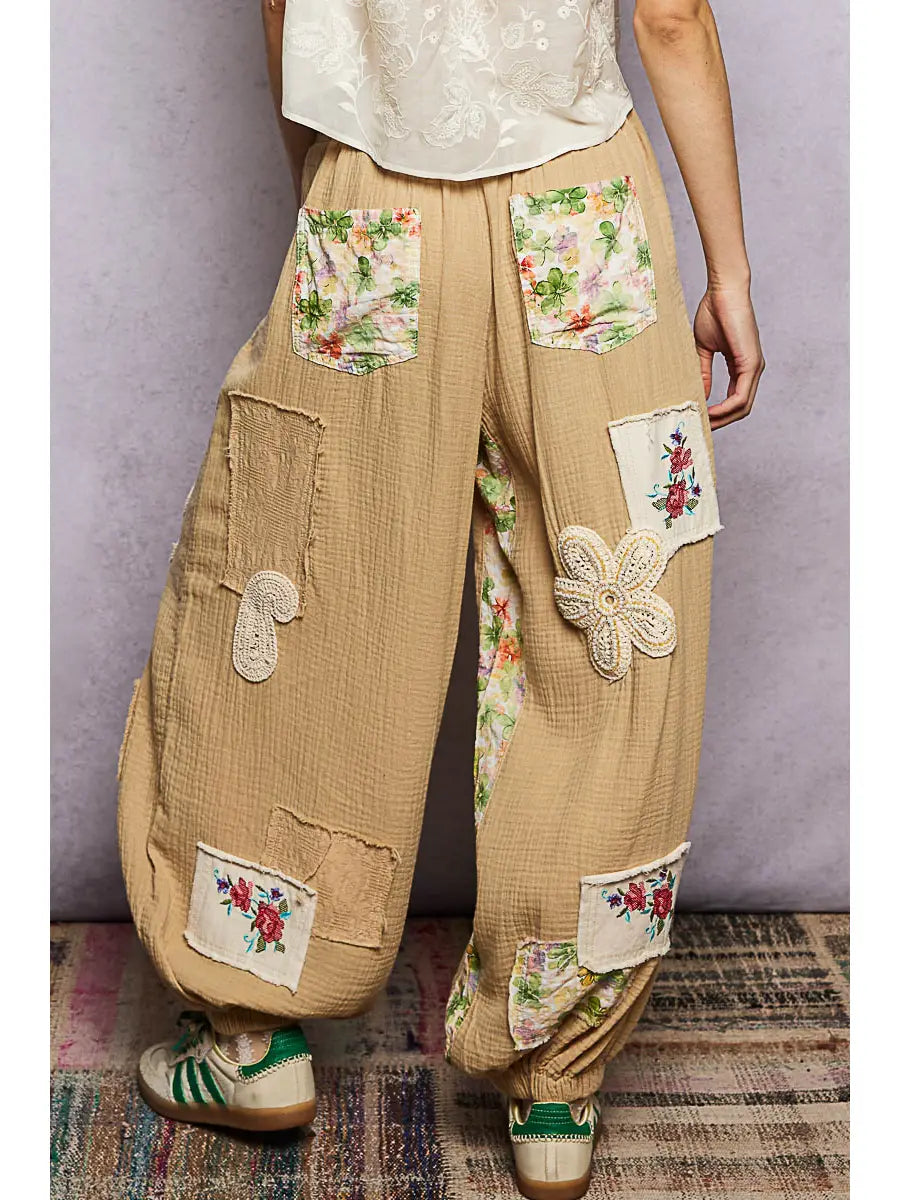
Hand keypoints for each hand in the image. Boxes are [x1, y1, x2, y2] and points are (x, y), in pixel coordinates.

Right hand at [693, 286, 764, 428]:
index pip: (735, 400)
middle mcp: (752, 370)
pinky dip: (725, 408)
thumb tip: (701, 396)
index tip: (700, 419)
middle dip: (721, 422)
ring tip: (703, 423)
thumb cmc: (713, 312)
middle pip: (741, 409)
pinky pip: (741, 397)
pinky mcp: (751, 363)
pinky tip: (710, 411)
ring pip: (743, 407)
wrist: (723, 291)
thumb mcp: (704, 349)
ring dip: (722, 419)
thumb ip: (704, 373)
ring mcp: (754, 367)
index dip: (719, 414)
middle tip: (700, 427)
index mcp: (742, 366)